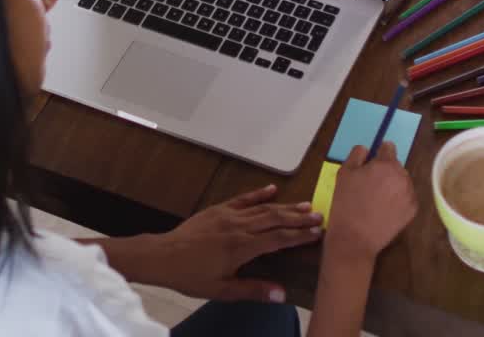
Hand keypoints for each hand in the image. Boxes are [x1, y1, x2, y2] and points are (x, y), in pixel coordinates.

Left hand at [140, 184, 322, 301]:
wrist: (163, 256)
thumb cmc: (191, 276)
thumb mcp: (222, 290)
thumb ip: (253, 289)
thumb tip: (282, 294)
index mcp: (242, 247)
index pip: (278, 238)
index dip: (299, 235)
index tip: (318, 233)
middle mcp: (239, 227)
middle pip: (275, 219)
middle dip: (299, 217)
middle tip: (320, 216)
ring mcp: (228, 215)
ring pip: (263, 208)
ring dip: (285, 206)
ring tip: (306, 204)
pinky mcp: (218, 209)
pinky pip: (243, 199)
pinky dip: (259, 194)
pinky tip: (273, 189)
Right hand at [326, 143, 416, 261]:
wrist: (354, 238)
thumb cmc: (346, 203)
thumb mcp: (344, 173)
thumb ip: (356, 155)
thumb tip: (367, 149)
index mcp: (386, 164)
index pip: (388, 147)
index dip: (379, 153)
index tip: (371, 163)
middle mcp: (403, 176)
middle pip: (396, 166)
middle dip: (385, 171)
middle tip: (370, 185)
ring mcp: (410, 194)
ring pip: (402, 181)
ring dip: (393, 184)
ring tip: (376, 199)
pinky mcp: (412, 210)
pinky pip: (406, 197)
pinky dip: (398, 200)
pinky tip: (384, 209)